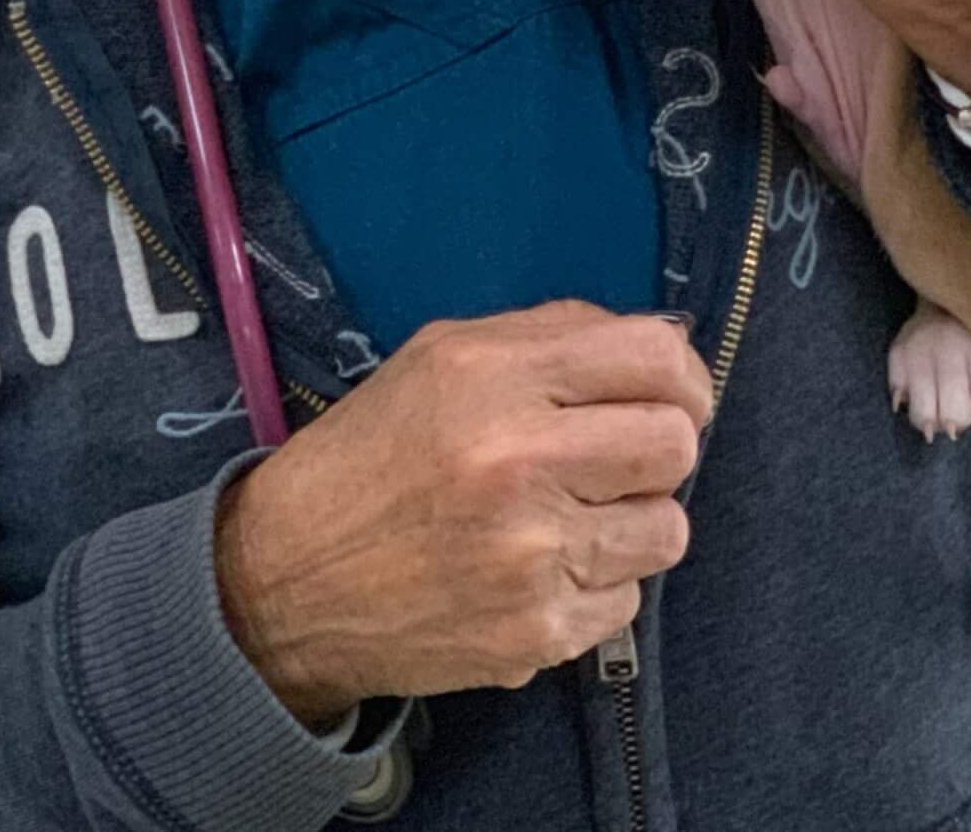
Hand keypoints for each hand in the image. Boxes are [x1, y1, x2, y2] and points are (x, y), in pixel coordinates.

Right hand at [213, 301, 708, 722]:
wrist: (288, 576)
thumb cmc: (373, 452)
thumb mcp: (442, 356)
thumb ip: (549, 338)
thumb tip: (659, 346)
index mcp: (493, 376)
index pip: (656, 358)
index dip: (682, 375)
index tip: (672, 393)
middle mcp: (519, 460)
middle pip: (675, 443)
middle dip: (659, 447)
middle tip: (615, 457)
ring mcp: (533, 555)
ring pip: (667, 529)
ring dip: (630, 521)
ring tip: (568, 515)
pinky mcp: (538, 633)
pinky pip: (626, 599)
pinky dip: (593, 584)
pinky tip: (535, 568)